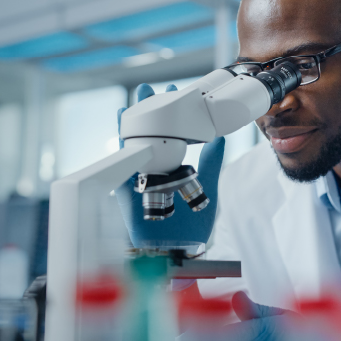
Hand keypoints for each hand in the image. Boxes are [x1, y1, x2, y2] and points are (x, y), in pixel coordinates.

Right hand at [115, 83, 224, 247]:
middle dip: (149, 112)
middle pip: (151, 135)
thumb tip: (220, 138)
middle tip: (150, 90)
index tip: (175, 94)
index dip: (172, 115)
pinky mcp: (127, 189)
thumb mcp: (208, 187)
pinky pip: (120, 163)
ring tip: (134, 100)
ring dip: (132, 121)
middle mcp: (156, 170)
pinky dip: (120, 144)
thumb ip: (211, 161)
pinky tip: (120, 126)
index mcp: (174, 168)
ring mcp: (140, 178)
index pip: (172, 135)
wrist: (178, 250)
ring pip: (134, 144)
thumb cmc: (193, 225)